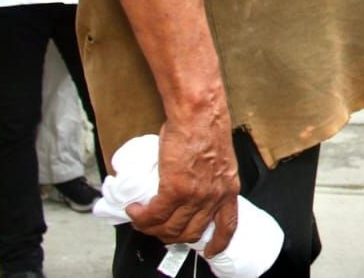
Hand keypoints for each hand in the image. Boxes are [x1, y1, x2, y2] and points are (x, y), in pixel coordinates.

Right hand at [124, 115, 239, 255]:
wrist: (199, 114)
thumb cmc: (206, 128)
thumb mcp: (219, 161)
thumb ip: (211, 177)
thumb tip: (194, 186)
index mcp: (228, 189)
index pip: (228, 226)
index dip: (218, 242)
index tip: (211, 250)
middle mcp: (214, 197)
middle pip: (191, 232)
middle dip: (171, 235)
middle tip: (157, 226)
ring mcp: (195, 195)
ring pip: (169, 228)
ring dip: (151, 227)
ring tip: (142, 217)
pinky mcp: (175, 189)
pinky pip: (154, 215)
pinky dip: (141, 217)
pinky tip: (135, 210)